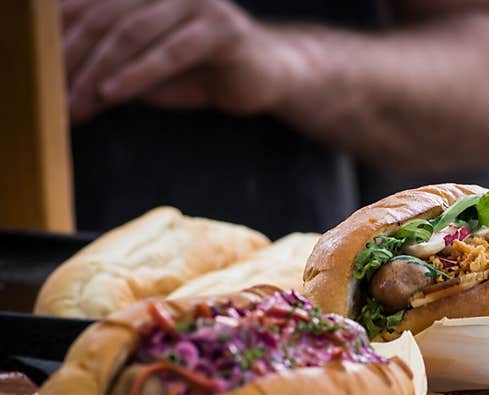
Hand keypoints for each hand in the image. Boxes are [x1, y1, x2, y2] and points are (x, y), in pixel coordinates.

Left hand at [62, 0, 283, 122]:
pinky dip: (138, 73)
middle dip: (73, 62)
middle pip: (103, 18)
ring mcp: (193, 1)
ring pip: (132, 32)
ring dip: (100, 71)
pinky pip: (171, 51)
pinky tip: (113, 93)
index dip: (59, 45)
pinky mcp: (220, 26)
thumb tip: (58, 79)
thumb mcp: (144, 69)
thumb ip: (109, 63)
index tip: (39, 83)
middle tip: (56, 101)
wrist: (264, 75)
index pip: (86, 10)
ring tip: (79, 104)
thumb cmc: (201, 72)